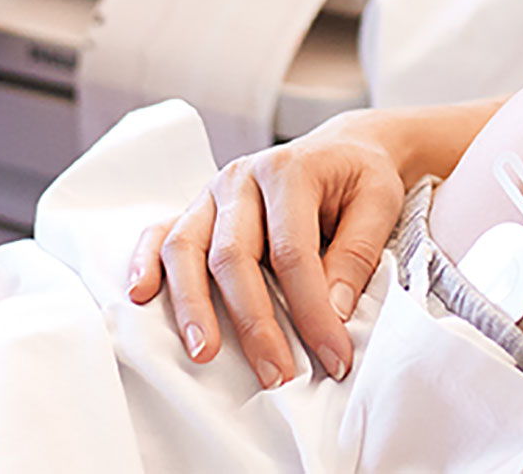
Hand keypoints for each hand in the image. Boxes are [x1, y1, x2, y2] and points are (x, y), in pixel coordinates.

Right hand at [125, 112, 409, 388]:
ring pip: (186, 248)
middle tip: (276, 374)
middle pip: (233, 256)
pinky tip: (142, 295)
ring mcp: (211, 193)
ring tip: (205, 353)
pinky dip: (145, 263)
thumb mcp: (380, 202)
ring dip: (192, 305)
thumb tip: (333, 309)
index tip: (334, 356)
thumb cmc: (359, 178)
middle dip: (254, 322)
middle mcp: (241, 178)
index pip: (293, 252)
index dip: (312, 310)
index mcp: (289, 171)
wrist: (342, 149)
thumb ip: (357, 253)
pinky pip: (160, 233)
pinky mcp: (196, 209)